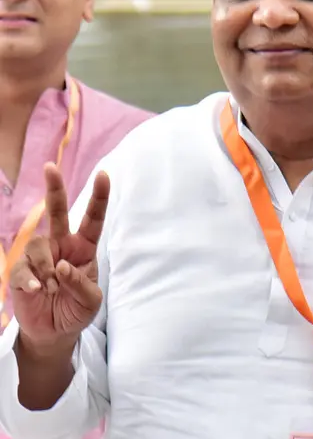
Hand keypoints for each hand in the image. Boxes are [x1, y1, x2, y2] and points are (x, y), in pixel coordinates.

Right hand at [10, 162, 109, 347]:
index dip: (99, 197)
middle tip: (51, 167)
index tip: (104, 174)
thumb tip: (61, 266)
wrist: (55, 333)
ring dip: (46, 267)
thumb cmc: (77, 310)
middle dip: (54, 189)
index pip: (93, 219)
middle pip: (57, 212)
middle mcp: (61, 246)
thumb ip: (81, 283)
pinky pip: (22, 268)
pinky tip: (38, 291)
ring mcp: (40, 257)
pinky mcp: (21, 272)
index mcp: (83, 248)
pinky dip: (31, 280)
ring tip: (52, 289)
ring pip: (38, 244)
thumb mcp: (91, 301)